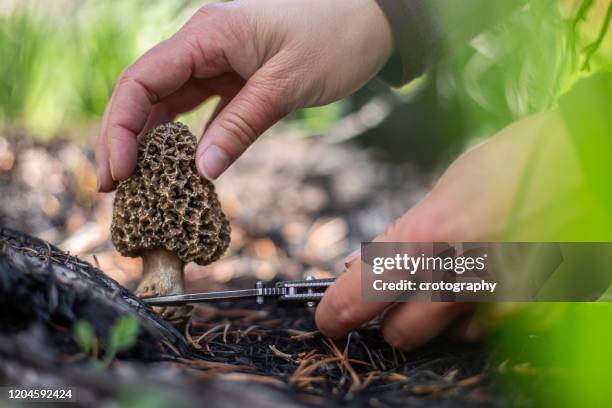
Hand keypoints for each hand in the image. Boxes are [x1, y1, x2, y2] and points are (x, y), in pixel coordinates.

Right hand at [96, 0, 392, 189]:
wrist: (372, 19)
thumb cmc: (335, 39)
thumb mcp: (287, 85)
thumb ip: (241, 125)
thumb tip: (201, 171)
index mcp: (208, 35)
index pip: (142, 80)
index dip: (120, 128)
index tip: (117, 173)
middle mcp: (203, 45)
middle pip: (144, 92)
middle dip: (123, 140)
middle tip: (112, 189)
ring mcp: (217, 62)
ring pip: (167, 103)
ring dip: (148, 143)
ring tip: (136, 186)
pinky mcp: (234, 79)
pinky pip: (197, 110)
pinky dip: (184, 138)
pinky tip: (175, 168)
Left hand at [316, 111, 579, 348]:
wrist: (591, 159)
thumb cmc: (519, 159)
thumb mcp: (450, 185)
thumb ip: (403, 231)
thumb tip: (360, 262)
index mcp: (432, 235)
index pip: (364, 293)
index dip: (338, 311)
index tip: (329, 318)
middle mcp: (464, 275)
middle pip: (400, 332)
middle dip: (387, 319)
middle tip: (388, 298)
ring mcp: (502, 299)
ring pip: (445, 336)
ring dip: (434, 317)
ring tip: (448, 277)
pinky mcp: (536, 311)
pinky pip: (487, 331)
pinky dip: (475, 315)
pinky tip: (484, 283)